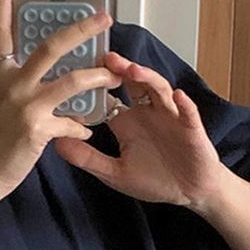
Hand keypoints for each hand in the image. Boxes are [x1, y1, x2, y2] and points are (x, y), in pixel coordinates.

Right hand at [0, 0, 123, 198]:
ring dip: (98, 78)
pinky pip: (72, 121)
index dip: (2, 4)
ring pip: (72, 80)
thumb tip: (43, 73)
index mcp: (0, 74)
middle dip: (82, 29)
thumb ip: (16, 84)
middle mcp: (11, 84)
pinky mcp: (37, 128)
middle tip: (104, 19)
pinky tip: (86, 130)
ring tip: (113, 78)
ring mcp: (24, 105)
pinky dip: (82, 125)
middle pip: (52, 46)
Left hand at [51, 49, 227, 207]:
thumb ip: (88, 158)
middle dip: (121, 69)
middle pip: (133, 84)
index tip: (78, 71)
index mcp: (127, 122)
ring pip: (160, 90)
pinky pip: (188, 113)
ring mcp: (170, 118)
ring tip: (133, 70)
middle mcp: (148, 113)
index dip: (95, 84)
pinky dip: (184, 105)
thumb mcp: (114, 173)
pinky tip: (177, 97)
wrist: (190, 192)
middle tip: (106, 57)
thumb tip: (57, 143)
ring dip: (148, 78)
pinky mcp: (192, 129)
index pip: (108, 96)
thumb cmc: (154, 180)